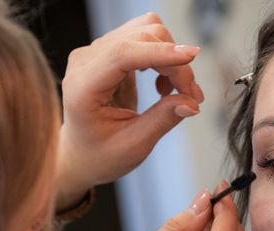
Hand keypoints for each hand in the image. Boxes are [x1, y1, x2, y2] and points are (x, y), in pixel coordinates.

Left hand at [56, 12, 203, 208]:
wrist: (81, 155)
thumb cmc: (101, 156)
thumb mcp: (134, 145)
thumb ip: (162, 120)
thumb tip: (192, 102)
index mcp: (83, 87)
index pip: (123, 54)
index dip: (160, 52)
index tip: (192, 56)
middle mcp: (86, 61)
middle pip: (141, 37)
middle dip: (174, 62)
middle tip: (192, 97)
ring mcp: (96, 53)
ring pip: (146, 32)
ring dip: (171, 57)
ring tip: (177, 92)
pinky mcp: (109, 52)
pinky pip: (145, 40)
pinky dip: (163, 58)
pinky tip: (163, 87)